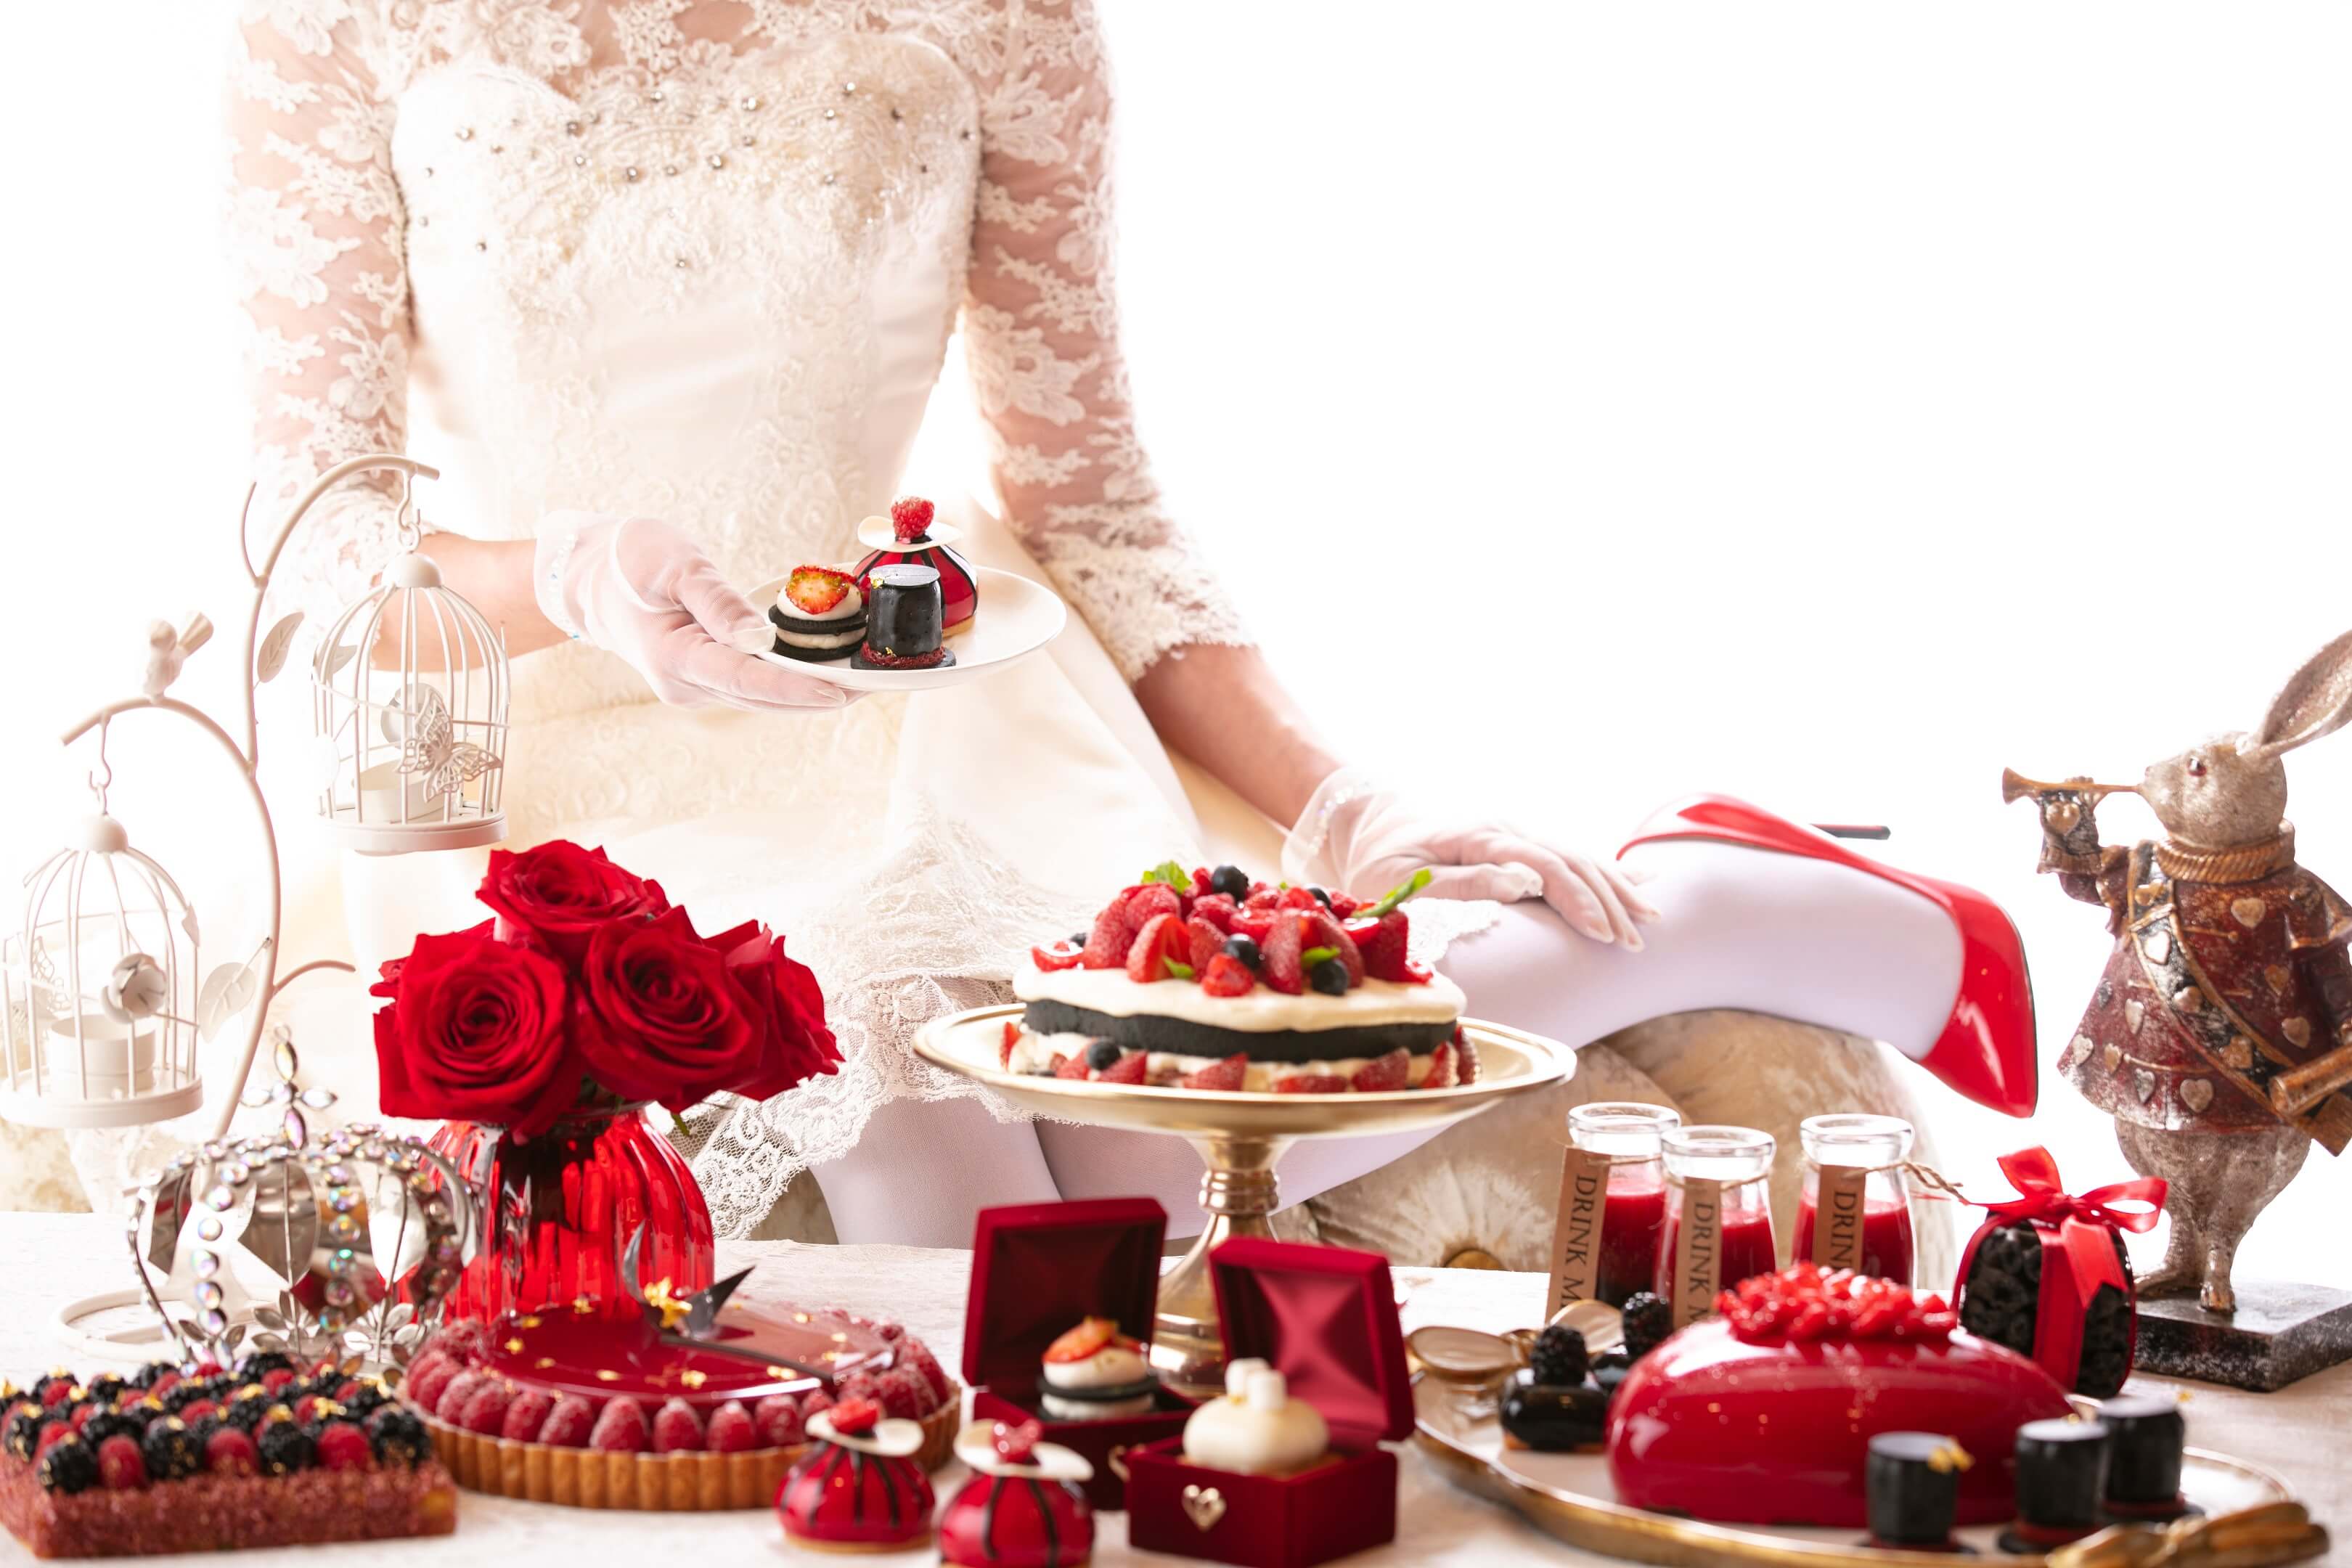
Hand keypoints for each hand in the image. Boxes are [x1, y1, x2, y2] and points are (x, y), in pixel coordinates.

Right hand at [535, 513, 852, 711]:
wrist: (589, 579)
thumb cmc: (630, 562)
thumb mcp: (675, 567)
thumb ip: (718, 603)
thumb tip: (760, 638)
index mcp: (674, 657)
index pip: (746, 680)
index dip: (795, 688)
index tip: (840, 691)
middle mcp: (684, 684)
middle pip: (762, 698)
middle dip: (818, 695)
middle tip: (875, 687)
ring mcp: (692, 688)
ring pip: (759, 697)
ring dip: (807, 692)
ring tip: (862, 683)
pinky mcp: (701, 681)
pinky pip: (751, 686)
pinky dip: (786, 681)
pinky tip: (823, 670)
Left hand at [1281, 766, 1659, 947]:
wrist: (1369, 819)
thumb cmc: (1378, 858)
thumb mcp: (1403, 878)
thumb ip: (1462, 883)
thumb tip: (1522, 885)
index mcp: (1477, 835)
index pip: (1542, 865)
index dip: (1576, 899)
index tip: (1601, 934)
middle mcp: (1503, 829)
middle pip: (1570, 859)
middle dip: (1607, 900)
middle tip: (1635, 942)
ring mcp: (1513, 832)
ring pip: (1576, 855)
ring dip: (1613, 887)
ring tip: (1648, 920)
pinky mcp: (1516, 843)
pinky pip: (1566, 855)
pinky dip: (1602, 871)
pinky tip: (1638, 882)